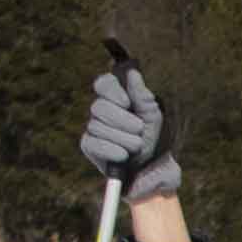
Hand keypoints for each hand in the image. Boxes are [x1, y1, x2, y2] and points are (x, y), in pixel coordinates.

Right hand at [81, 65, 174, 202]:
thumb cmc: (152, 138)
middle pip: (99, 106)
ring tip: (136, 146)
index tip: (126, 102)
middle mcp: (101, 111)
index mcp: (116, 99)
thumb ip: (142, 96)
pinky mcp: (89, 146)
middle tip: (139, 130)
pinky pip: (94, 143)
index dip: (112, 91)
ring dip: (123, 139)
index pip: (103, 83)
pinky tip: (123, 155)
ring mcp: (93, 128)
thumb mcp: (152, 116)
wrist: (152, 168)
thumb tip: (133, 73)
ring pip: (97, 126)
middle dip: (122, 120)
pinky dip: (111, 150)